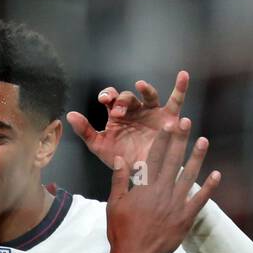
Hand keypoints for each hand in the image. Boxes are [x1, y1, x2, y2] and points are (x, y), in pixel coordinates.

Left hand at [67, 71, 188, 170]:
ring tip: (140, 86)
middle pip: (128, 97)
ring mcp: (152, 112)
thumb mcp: (99, 146)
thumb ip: (85, 131)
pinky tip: (183, 76)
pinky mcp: (169, 118)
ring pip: (150, 95)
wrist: (142, 176)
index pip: (111, 98)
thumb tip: (70, 115)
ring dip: (145, 91)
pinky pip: (176, 101)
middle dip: (122, 100)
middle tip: (117, 111)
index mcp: (117, 115)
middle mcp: (135, 110)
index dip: (107, 95)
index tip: (103, 100)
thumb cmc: (120, 159)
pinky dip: (181, 88)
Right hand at [105, 117, 219, 252]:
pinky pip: (200, 199)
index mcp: (144, 187)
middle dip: (180, 139)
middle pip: (173, 160)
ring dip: (197, 157)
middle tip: (186, 122)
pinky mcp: (186, 217)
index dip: (162, 138)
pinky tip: (217, 174)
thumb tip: (120, 158)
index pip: (154, 156)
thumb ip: (118, 180)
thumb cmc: (121, 232)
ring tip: (203, 141)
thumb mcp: (113, 204)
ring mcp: (176, 204)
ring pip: (189, 175)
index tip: (168, 123)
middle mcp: (162, 191)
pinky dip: (209, 187)